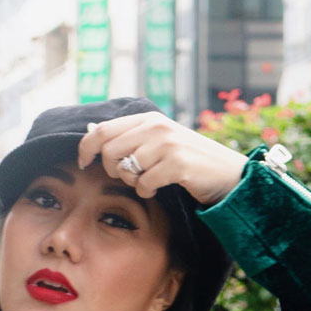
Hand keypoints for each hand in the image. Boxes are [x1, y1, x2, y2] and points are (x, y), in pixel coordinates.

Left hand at [80, 111, 245, 208]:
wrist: (228, 174)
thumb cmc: (188, 160)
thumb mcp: (157, 140)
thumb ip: (128, 135)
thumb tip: (90, 129)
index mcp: (148, 119)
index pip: (101, 129)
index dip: (85, 148)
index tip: (83, 163)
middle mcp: (156, 127)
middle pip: (109, 152)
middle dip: (112, 171)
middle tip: (129, 176)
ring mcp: (167, 144)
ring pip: (125, 169)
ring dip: (133, 182)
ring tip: (150, 180)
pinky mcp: (177, 164)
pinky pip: (144, 183)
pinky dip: (147, 191)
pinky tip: (160, 187)